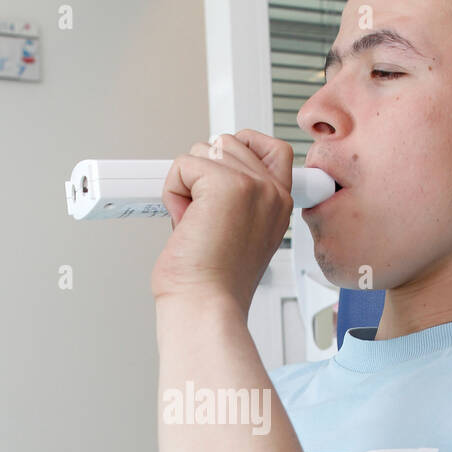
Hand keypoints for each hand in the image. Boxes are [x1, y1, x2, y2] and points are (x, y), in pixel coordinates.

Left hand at [151, 129, 293, 312]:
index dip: (241, 152)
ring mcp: (254, 186)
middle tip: (203, 218)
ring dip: (187, 184)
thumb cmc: (214, 285)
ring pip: (204, 151)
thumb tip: (204, 172)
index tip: (224, 177)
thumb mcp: (238, 234)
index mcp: (278, 205)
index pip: (273, 149)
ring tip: (195, 223)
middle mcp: (272, 193)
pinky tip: (186, 223)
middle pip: (227, 143)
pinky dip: (173, 193)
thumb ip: (234, 198)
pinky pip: (183, 165)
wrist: (207, 307)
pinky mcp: (227, 185)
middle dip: (203, 174)